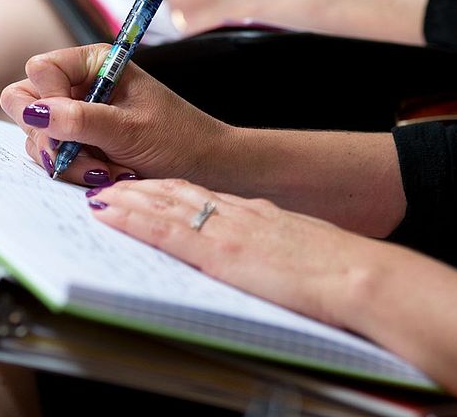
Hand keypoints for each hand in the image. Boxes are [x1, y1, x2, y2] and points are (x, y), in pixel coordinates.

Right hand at [0, 47, 232, 187]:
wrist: (204, 165)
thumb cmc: (177, 137)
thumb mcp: (130, 130)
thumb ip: (82, 120)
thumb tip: (36, 113)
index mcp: (94, 63)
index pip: (40, 69)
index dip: (46, 98)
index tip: (71, 124)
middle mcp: (80, 85)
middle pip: (27, 102)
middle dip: (49, 136)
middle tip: (73, 156)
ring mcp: (76, 115)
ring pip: (38, 137)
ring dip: (67, 161)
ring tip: (107, 171)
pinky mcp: (78, 143)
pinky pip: (54, 157)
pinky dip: (75, 171)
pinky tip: (107, 175)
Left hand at [86, 174, 367, 328]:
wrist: (357, 274)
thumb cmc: (341, 269)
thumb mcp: (305, 249)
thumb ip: (279, 245)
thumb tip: (268, 255)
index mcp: (257, 214)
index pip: (202, 196)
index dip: (168, 190)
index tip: (144, 187)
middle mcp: (237, 213)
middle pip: (177, 192)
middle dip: (139, 189)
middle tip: (108, 183)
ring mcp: (226, 229)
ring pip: (163, 205)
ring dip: (127, 199)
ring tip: (98, 196)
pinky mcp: (219, 252)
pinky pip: (165, 231)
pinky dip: (132, 220)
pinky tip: (110, 215)